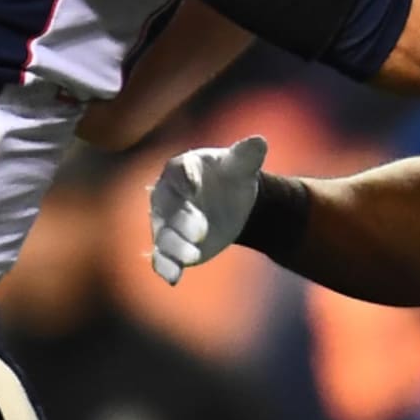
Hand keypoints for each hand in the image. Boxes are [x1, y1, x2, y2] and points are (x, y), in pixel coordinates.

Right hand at [149, 136, 265, 285]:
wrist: (232, 201)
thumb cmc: (232, 176)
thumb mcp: (242, 165)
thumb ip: (247, 154)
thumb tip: (259, 142)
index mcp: (183, 169)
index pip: (177, 171)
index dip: (184, 178)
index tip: (193, 187)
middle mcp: (168, 196)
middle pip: (168, 206)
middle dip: (182, 219)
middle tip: (201, 230)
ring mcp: (167, 222)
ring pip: (164, 234)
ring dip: (175, 246)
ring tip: (194, 255)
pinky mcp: (171, 246)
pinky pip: (161, 257)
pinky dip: (165, 267)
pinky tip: (173, 278)